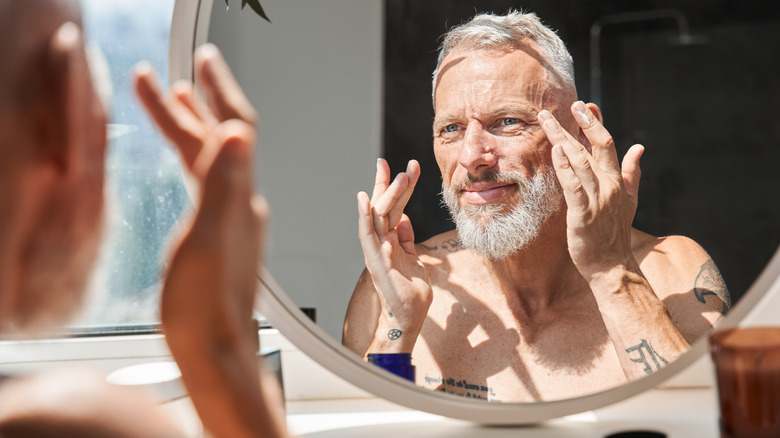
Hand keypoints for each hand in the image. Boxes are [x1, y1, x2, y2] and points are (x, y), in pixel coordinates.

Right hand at [135, 45, 286, 437]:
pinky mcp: (220, 236)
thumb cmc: (207, 304)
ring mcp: (232, 219)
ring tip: (173, 99)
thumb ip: (222, 184)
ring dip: (193, 128)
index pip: (234, 129)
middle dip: (200, 102)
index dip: (217, 91)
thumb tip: (236, 133)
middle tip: (182, 71)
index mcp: (239, 197)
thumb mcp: (209, 238)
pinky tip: (185, 162)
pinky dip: (192, 160)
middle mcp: (242, 202)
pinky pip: (207, 184)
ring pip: (212, 160)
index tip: (203, 60)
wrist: (217, 349)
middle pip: (222, 139)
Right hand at [357, 159, 431, 351]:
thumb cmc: (411, 291)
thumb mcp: (414, 258)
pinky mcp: (376, 262)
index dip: (399, 188)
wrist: (409, 318)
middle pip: (383, 206)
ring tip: (397, 175)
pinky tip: (364, 200)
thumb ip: (407, 239)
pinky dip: (364, 217)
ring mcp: (377, 251)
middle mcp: (381, 242)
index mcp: (391, 240)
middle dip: (390, 183)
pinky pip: (368, 236)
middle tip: (399, 163)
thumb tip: (406, 219)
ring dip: (387, 194)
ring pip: (378, 216)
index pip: (393, 208)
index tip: (408, 167)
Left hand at [538, 101, 643, 280]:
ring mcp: (597, 199)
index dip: (594, 124)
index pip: (606, 144)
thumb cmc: (614, 233)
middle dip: (574, 125)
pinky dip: (564, 168)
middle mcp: (608, 185)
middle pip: (590, 148)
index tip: (584, 106)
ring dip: (562, 139)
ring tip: (548, 121)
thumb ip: (632, 173)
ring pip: (579, 162)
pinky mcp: (583, 214)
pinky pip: (573, 186)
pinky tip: (555, 152)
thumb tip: (640, 147)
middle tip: (560, 106)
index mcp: (616, 180)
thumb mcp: (629, 200)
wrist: (612, 265)